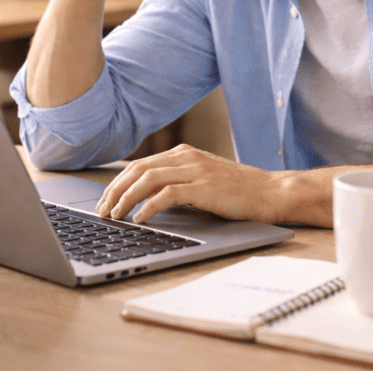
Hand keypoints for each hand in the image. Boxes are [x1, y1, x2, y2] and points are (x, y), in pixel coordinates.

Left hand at [96, 144, 287, 224]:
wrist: (270, 192)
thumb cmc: (238, 191)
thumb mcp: (203, 180)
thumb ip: (178, 183)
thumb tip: (144, 200)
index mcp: (184, 153)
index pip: (140, 164)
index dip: (118, 182)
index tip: (105, 200)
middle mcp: (187, 157)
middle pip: (138, 169)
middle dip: (115, 190)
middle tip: (102, 210)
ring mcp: (196, 170)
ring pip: (147, 179)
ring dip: (126, 198)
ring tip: (115, 216)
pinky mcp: (204, 187)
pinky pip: (167, 194)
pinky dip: (148, 206)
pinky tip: (139, 219)